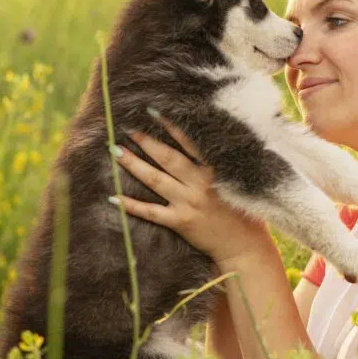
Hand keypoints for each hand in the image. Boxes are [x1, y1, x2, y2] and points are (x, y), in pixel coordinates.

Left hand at [109, 111, 271, 263]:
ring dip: (134, 164)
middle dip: (146, 141)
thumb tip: (207, 142)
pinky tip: (113, 197)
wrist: (244, 246)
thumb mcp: (238, 181)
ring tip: (116, 151)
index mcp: (215, 170)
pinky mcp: (180, 222)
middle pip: (167, 158)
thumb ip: (222, 165)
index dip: (171, 126)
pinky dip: (131, 205)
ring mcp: (188, 203)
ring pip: (155, 180)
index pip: (189, 142)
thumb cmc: (245, 212)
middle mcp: (200, 183)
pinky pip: (150, 212)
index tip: (153, 112)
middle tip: (128, 128)